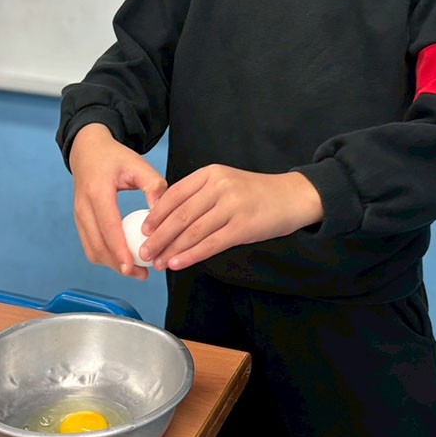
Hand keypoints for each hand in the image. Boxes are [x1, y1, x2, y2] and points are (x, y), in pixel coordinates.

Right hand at [70, 123, 167, 278]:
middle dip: (118, 264)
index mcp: (97, 191)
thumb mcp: (138, 164)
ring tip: (136, 270)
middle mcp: (83, 206)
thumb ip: (154, 185)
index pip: (107, 226)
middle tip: (142, 274)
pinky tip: (124, 259)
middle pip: (98, 245)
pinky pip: (90, 246)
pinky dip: (106, 257)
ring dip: (112, 264)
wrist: (88, 151)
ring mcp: (78, 215)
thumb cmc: (115, 157)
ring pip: (92, 250)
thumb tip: (163, 211)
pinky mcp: (79, 221)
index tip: (131, 266)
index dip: (119, 249)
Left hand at [139, 165, 323, 270]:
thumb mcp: (226, 182)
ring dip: (172, 249)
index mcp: (210, 173)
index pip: (174, 193)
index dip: (156, 213)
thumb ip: (200, 194)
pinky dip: (191, 254)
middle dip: (159, 236)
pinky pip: (211, 243)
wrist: (291, 197)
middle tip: (145, 251)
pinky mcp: (243, 226)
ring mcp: (232, 205)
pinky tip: (179, 263)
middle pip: (180, 214)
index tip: (143, 229)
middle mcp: (219, 186)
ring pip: (193, 231)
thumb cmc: (255, 193)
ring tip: (159, 262)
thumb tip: (168, 219)